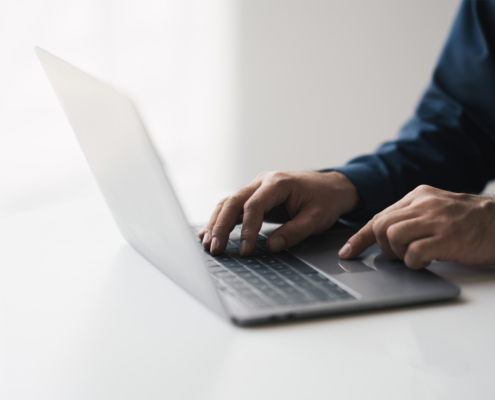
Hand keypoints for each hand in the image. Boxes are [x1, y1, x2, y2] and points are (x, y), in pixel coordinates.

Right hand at [199, 171, 360, 254]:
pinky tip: (209, 233)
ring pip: (228, 203)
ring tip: (207, 243)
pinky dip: (220, 220)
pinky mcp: (254, 197)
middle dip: (222, 226)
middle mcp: (262, 182)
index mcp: (278, 183)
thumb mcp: (316, 218)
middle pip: (233, 201)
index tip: (245, 250)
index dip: (248, 229)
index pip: (255, 205)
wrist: (330, 187)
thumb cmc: (325, 200)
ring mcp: (256, 188)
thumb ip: (294, 232)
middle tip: (215, 248)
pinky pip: (233, 207)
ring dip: (216, 223)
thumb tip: (270, 247)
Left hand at [339, 185, 494, 268]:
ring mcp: (436, 219)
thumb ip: (411, 216)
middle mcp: (424, 204)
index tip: (347, 252)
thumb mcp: (436, 209)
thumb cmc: (468, 221)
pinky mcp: (447, 238)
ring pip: (393, 236)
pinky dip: (414, 263)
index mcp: (418, 195)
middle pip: (381, 226)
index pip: (379, 216)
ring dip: (398, 254)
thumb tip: (383, 235)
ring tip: (415, 257)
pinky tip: (427, 262)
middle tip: (401, 255)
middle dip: (384, 247)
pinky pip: (414, 252)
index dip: (360, 237)